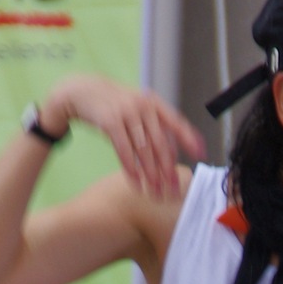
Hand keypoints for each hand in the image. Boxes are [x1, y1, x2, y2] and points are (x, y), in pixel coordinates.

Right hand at [40, 75, 204, 198]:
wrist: (83, 91)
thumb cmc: (114, 105)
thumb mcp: (138, 108)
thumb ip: (155, 126)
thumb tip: (174, 152)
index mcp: (154, 103)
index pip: (177, 123)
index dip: (189, 139)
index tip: (200, 155)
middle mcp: (143, 106)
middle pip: (160, 143)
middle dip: (167, 169)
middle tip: (172, 189)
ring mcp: (127, 113)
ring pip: (143, 150)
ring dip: (150, 174)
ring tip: (155, 192)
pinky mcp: (110, 121)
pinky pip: (124, 150)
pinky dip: (131, 168)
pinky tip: (136, 182)